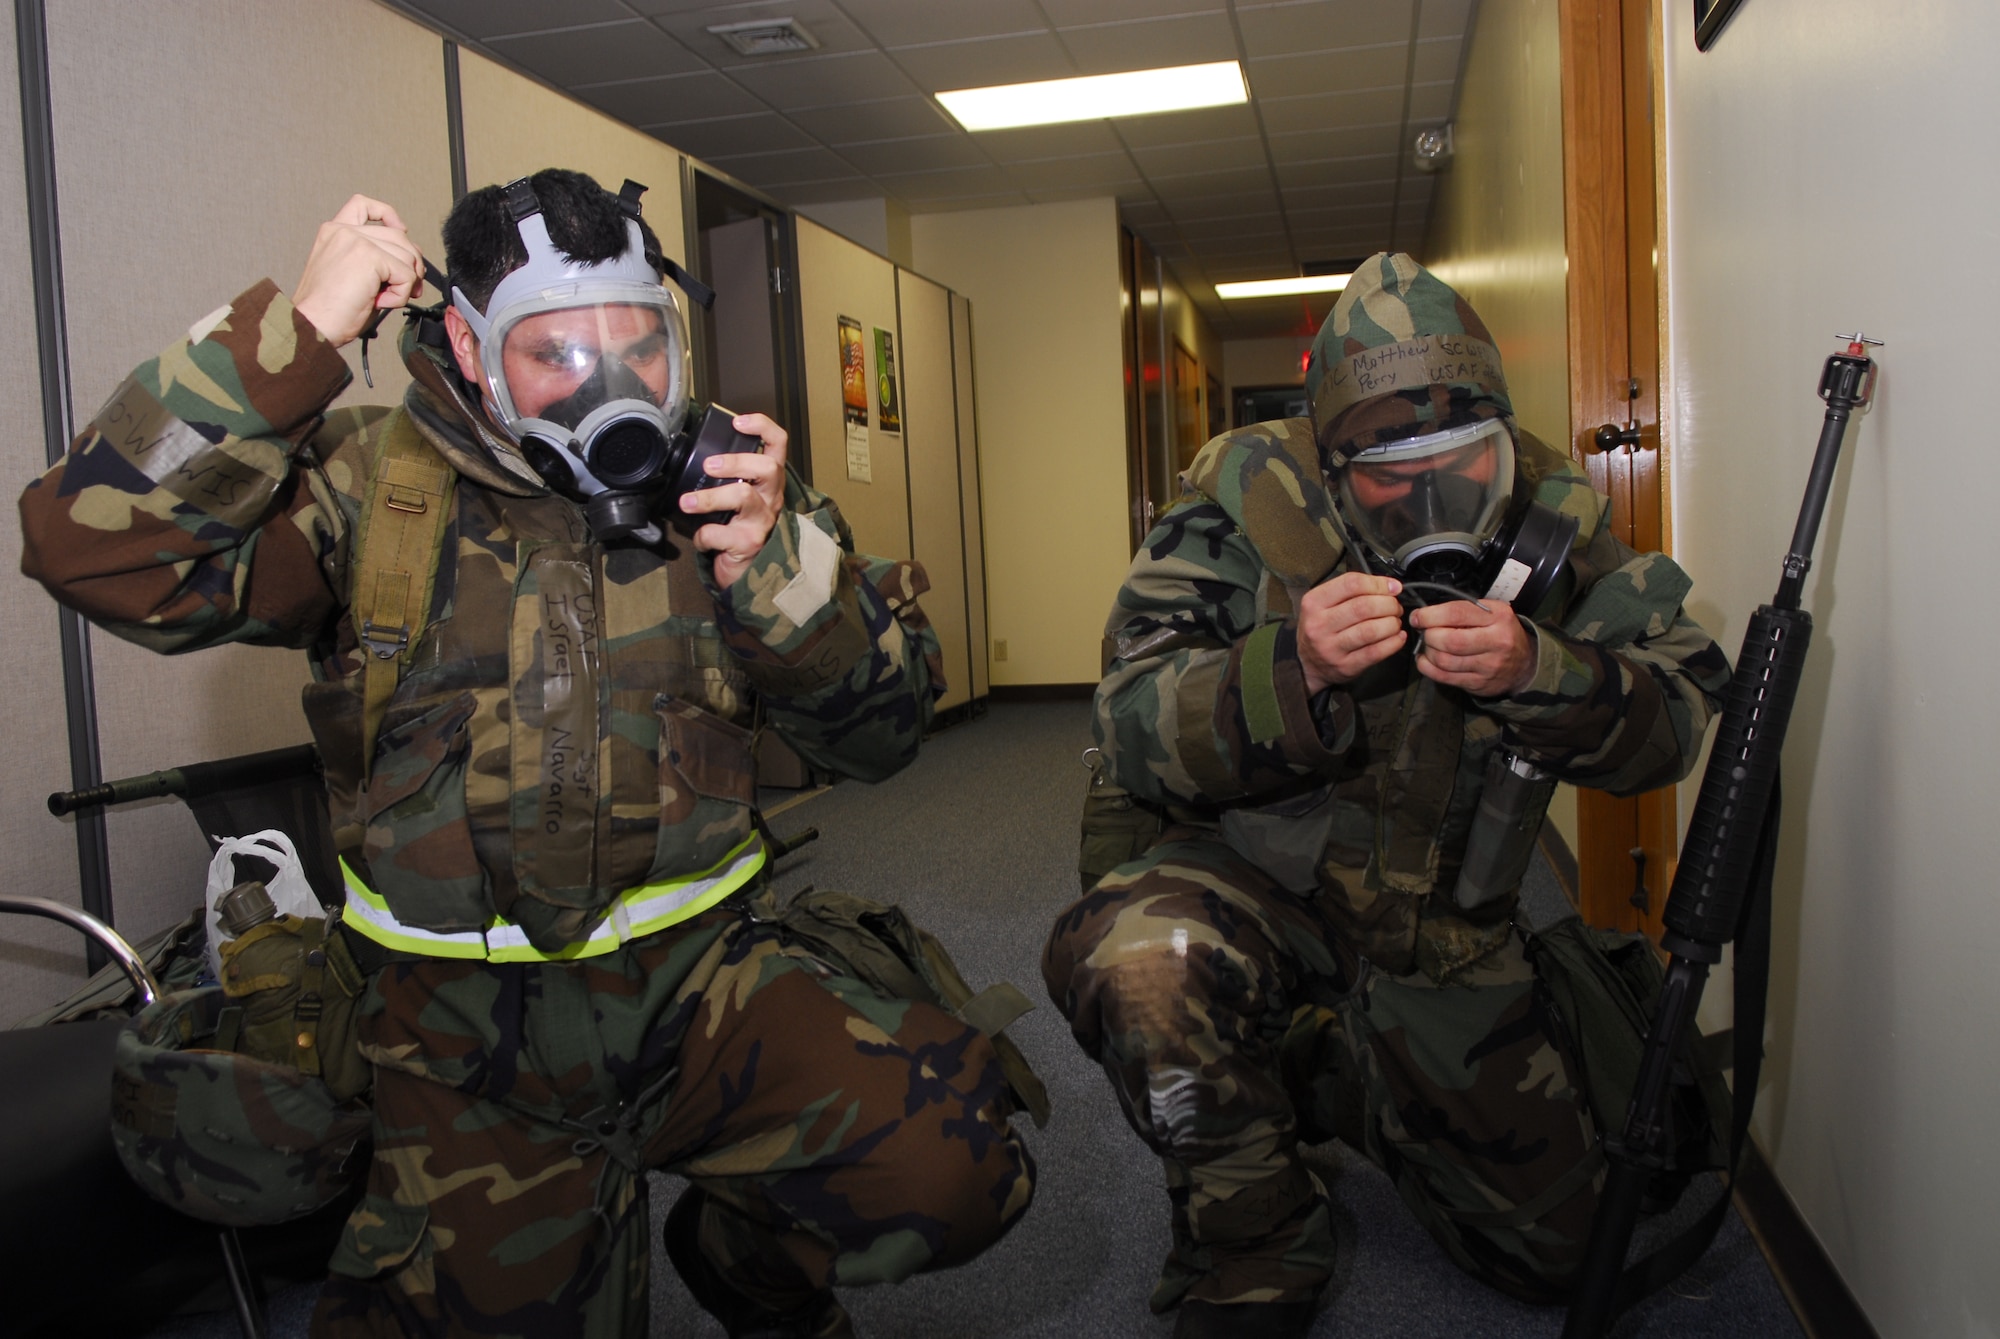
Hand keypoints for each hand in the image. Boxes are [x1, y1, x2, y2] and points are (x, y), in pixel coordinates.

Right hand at [292, 195, 424, 347]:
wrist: (312, 324)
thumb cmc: (329, 309)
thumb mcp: (353, 273)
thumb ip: (376, 256)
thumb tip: (410, 260)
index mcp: (335, 231)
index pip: (364, 205)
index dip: (389, 215)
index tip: (402, 230)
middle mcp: (344, 230)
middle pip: (399, 236)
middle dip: (411, 264)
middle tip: (407, 289)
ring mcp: (356, 240)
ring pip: (407, 256)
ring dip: (404, 284)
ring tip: (380, 298)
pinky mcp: (369, 256)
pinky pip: (406, 275)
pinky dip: (401, 295)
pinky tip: (379, 301)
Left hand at [688, 413, 787, 587]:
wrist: (748, 573)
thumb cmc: (740, 529)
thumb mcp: (741, 498)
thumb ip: (730, 478)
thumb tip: (696, 456)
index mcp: (769, 482)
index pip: (778, 444)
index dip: (762, 427)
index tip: (738, 422)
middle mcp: (772, 499)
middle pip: (766, 468)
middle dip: (735, 461)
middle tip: (709, 465)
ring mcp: (762, 522)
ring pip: (743, 497)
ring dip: (710, 496)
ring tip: (688, 501)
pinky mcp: (748, 544)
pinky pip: (720, 533)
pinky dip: (703, 534)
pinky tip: (700, 537)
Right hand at [1298, 572, 1406, 693]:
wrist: (1307, 663)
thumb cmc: (1321, 628)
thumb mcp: (1324, 603)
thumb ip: (1353, 592)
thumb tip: (1391, 587)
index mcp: (1314, 602)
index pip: (1351, 584)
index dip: (1378, 583)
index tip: (1392, 587)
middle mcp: (1319, 625)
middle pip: (1363, 607)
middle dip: (1388, 604)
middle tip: (1395, 607)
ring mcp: (1331, 648)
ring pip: (1371, 630)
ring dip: (1392, 623)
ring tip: (1395, 622)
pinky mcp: (1345, 666)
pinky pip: (1375, 652)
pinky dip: (1393, 643)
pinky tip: (1398, 637)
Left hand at [1408, 598, 1536, 695]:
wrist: (1524, 664)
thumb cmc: (1501, 632)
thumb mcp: (1492, 613)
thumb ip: (1464, 610)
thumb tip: (1427, 613)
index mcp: (1498, 617)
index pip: (1457, 613)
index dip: (1430, 615)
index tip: (1418, 616)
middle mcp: (1496, 641)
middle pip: (1450, 640)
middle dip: (1429, 635)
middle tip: (1424, 631)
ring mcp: (1488, 666)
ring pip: (1444, 660)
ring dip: (1428, 651)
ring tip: (1428, 644)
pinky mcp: (1478, 683)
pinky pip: (1443, 677)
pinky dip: (1427, 667)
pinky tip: (1426, 659)